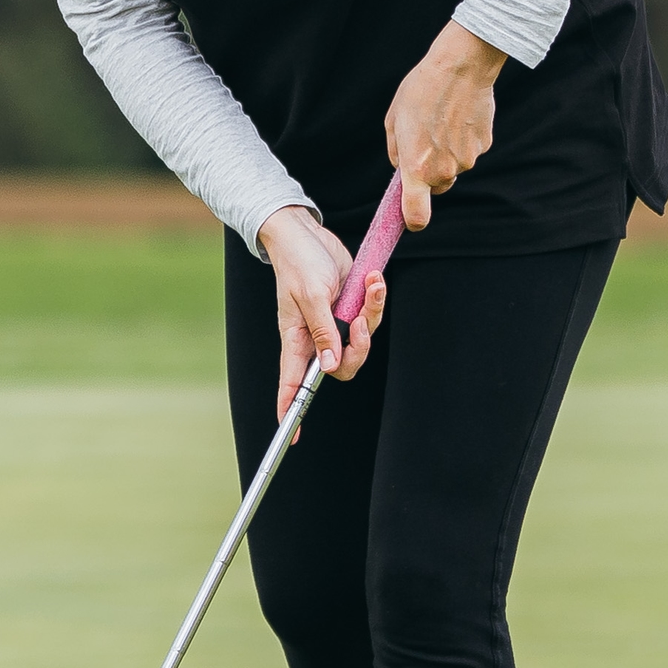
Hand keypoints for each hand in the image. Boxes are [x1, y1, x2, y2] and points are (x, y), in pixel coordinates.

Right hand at [259, 204, 382, 416]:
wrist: (306, 234)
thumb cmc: (299, 263)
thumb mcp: (309, 296)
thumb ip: (321, 332)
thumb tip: (327, 367)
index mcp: (296, 339)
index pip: (291, 383)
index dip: (291, 410)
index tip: (292, 434)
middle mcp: (315, 337)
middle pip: (341, 368)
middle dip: (359, 349)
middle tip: (360, 323)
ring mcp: (334, 324)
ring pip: (362, 342)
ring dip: (372, 315)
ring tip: (370, 286)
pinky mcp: (349, 308)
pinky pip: (371, 316)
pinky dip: (376, 300)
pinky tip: (373, 280)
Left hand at [385, 22, 506, 231]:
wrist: (460, 67)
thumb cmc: (421, 90)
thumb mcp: (394, 120)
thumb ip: (396, 151)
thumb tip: (400, 167)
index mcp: (417, 168)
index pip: (416, 214)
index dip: (412, 221)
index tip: (410, 221)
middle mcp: (444, 170)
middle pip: (437, 185)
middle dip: (429, 171)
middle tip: (424, 140)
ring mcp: (468, 159)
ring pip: (455, 165)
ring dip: (448, 151)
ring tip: (443, 119)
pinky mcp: (485, 145)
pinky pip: (470, 149)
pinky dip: (464, 138)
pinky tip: (460, 113)